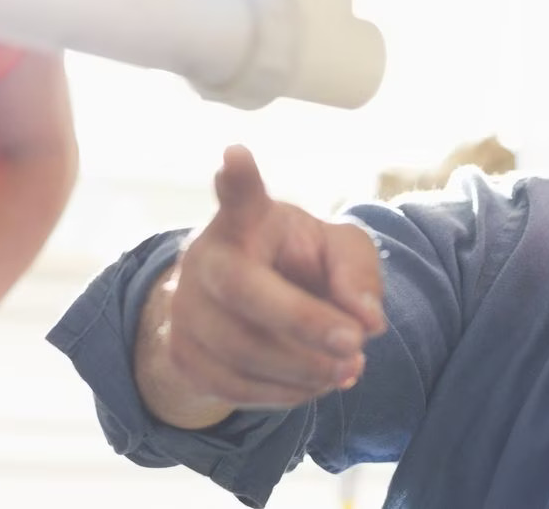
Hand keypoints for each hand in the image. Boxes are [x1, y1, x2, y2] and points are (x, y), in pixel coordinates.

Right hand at [136, 146, 387, 428]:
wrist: (242, 309)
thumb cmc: (298, 265)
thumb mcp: (338, 252)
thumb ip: (358, 273)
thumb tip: (367, 321)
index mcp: (247, 220)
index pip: (240, 196)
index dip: (238, 179)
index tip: (235, 156)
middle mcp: (205, 257)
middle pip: (246, 291)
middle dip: (304, 322)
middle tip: (356, 345)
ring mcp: (185, 307)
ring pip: (242, 350)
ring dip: (305, 368)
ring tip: (348, 368)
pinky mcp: (181, 354)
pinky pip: (235, 387)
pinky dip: (285, 393)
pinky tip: (315, 383)